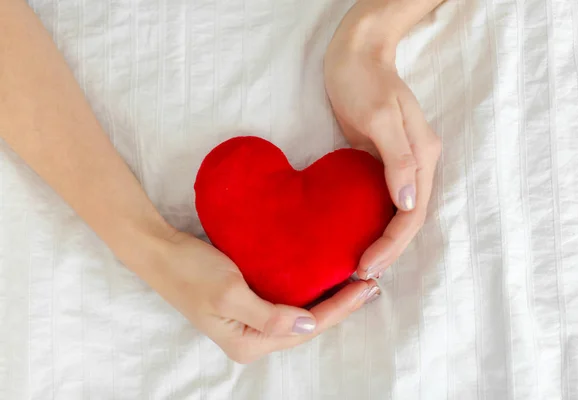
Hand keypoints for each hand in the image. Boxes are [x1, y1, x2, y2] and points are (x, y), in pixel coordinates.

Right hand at [141, 232, 379, 363]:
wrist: (159, 252)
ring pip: (300, 316)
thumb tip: (309, 328)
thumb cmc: (190, 271)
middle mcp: (252, 339)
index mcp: (248, 342)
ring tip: (356, 284)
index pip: (306, 329)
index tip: (365, 288)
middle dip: (340, 307)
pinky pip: (288, 304)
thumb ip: (270, 316)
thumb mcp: (229, 293)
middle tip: (371, 286)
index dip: (339, 309)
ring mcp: (250, 323)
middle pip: (308, 326)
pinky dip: (309, 293)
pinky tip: (325, 280)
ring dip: (328, 300)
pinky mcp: (249, 306)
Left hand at [324, 5, 440, 279]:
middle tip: (359, 274)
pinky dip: (374, 222)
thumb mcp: (380, 117)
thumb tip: (409, 203)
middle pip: (409, 219)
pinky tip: (357, 235)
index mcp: (422, 156)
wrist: (355, 53)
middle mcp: (418, 164)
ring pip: (398, 213)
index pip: (412, 214)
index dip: (391, 244)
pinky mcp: (383, 160)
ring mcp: (401, 163)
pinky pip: (383, 199)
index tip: (365, 266)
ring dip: (383, 241)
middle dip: (388, 251)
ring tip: (360, 265)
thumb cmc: (365, 80)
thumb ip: (397, 160)